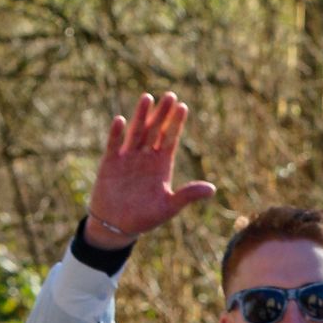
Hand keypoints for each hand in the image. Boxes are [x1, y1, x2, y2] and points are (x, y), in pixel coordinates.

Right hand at [84, 93, 215, 244]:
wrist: (116, 227)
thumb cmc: (145, 218)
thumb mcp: (168, 207)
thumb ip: (188, 196)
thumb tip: (212, 189)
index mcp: (161, 165)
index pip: (170, 139)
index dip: (176, 123)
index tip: (183, 107)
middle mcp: (145, 157)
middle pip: (155, 130)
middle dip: (162, 114)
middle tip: (170, 95)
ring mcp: (127, 158)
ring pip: (136, 132)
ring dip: (141, 116)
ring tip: (147, 98)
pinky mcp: (110, 163)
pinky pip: (114, 145)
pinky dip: (116, 134)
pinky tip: (120, 120)